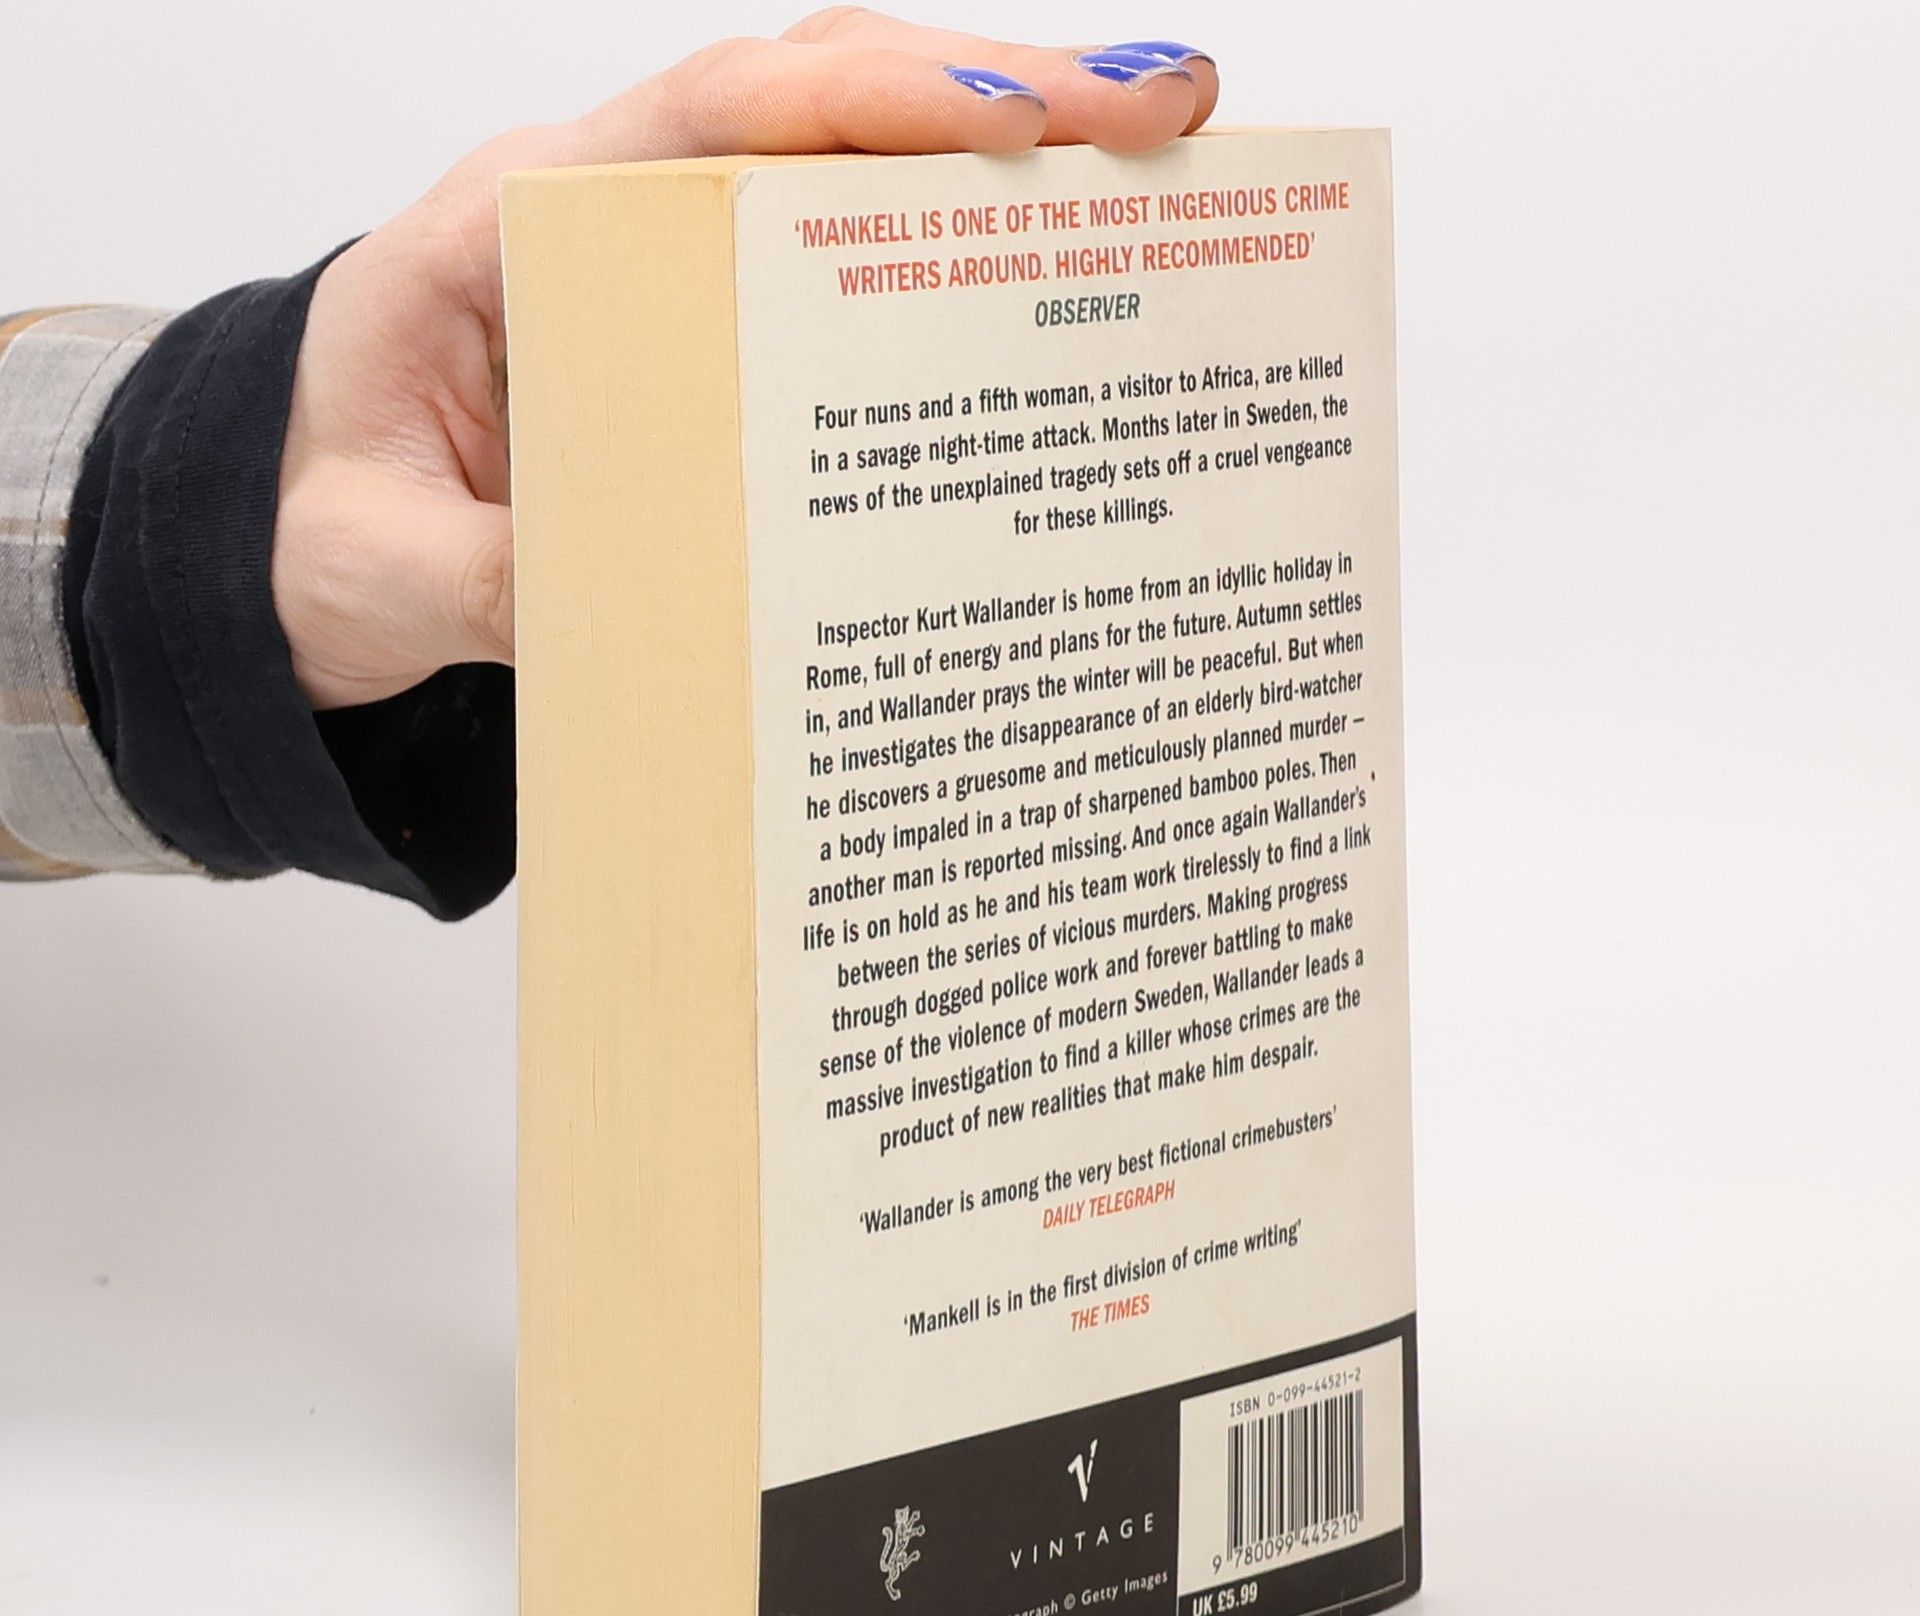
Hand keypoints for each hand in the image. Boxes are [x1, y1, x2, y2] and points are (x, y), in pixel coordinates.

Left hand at [271, 10, 1219, 708]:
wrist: (303, 535)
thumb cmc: (326, 517)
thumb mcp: (380, 565)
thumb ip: (490, 577)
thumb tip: (632, 590)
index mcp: (517, 224)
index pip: (709, 119)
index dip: (864, 106)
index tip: (1004, 125)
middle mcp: (614, 215)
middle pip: (822, 110)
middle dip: (1000, 95)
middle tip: (1164, 114)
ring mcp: (677, 268)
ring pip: (857, 174)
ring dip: (1012, 162)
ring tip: (1167, 169)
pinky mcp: (719, 336)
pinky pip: (849, 273)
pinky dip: (961, 261)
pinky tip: (1066, 277)